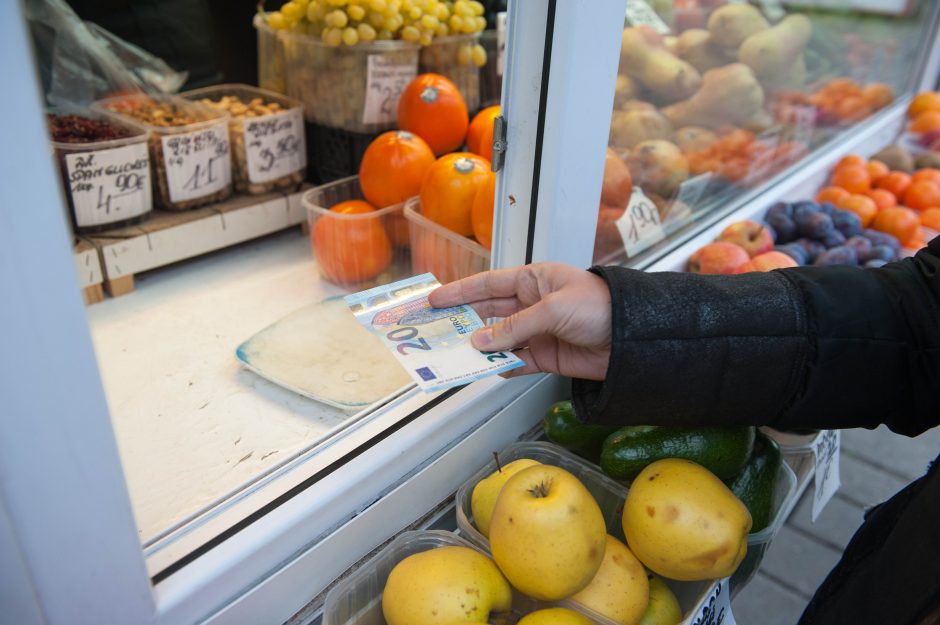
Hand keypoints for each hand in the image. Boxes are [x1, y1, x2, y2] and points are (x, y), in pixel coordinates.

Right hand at [428, 262, 611, 379]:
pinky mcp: (547, 356)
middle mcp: (532, 304)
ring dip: (481, 347)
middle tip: (436, 331)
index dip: (461, 292)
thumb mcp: (554, 309)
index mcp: (534, 280)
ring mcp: (538, 332)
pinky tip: (488, 369)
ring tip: (457, 354)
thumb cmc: (601, 307)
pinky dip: (502, 367)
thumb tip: (482, 340)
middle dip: (463, 321)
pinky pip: (516, 362)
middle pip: (489, 312)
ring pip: (500, 340)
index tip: (435, 300)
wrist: (634, 339)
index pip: (489, 284)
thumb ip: (516, 326)